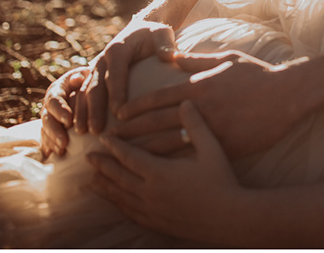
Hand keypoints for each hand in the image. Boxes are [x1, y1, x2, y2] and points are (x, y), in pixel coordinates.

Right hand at [38, 66, 90, 158]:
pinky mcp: (52, 130)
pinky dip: (51, 147)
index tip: (68, 121)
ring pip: (45, 130)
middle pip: (47, 118)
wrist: (91, 92)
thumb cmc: (93, 82)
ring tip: (62, 151)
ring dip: (52, 141)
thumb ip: (84, 78)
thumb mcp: (89, 76)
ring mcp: (50, 118)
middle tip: (64, 142)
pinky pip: (47, 140)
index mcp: (57, 89)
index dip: (60, 111)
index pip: (54, 100)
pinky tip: (58, 155)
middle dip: (54, 131)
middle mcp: (50, 104)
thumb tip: (78, 78)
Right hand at [75, 19, 175, 134]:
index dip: (116, 94)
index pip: (116, 74)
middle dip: (94, 109)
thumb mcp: (162, 33)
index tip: (119, 114)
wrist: (139, 30)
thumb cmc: (153, 35)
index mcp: (118, 49)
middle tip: (96, 130)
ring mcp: (95, 69)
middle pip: (95, 86)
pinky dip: (78, 110)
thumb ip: (165, 44)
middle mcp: (102, 59)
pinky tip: (78, 127)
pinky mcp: (93, 77)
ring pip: (84, 92)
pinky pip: (81, 94)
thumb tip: (170, 57)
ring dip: (82, 112)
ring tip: (82, 132)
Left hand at [89, 100, 249, 241]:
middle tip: (89, 156)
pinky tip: (115, 202)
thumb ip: (196, 125)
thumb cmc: (225, 181)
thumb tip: (186, 101)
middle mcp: (151, 192)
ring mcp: (153, 210)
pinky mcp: (158, 223)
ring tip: (92, 179)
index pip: (129, 156)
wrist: (234, 218)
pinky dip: (119, 205)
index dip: (114, 146)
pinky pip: (131, 213)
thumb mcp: (212, 149)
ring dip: (105, 186)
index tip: (104, 137)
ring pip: (121, 196)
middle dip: (103, 165)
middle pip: (118, 175)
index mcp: (161, 172)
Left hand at [114, 50, 303, 158]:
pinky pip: (194, 159)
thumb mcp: (225, 59)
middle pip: (155, 123)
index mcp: (196, 87)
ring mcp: (212, 131)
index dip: (134, 107)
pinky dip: (174, 166)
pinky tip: (158, 174)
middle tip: (108, 141)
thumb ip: (195, 59)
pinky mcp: (225, 148)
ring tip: (125, 160)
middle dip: (130, 132)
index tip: (118, 115)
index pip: (156, 98)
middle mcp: (199, 110)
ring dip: (145, 152)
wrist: (289, 96)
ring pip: (170, 144)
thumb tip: (170, 54)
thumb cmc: (258, 74)